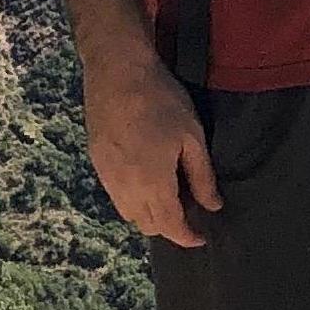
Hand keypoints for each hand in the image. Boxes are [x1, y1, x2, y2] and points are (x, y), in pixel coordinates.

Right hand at [82, 48, 221, 244]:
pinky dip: (133, 198)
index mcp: (152, 185)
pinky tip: (146, 179)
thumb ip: (202, 177)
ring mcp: (107, 176)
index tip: (202, 237)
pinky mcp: (97, 162)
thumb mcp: (192, 138)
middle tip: (189, 213)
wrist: (117, 72)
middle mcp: (125, 189)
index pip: (170, 226)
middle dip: (169, 227)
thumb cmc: (161, 101)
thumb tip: (213, 206)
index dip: (187, 237)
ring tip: (168, 197)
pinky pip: (116, 194)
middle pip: (147, 225)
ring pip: (128, 213)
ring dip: (149, 214)